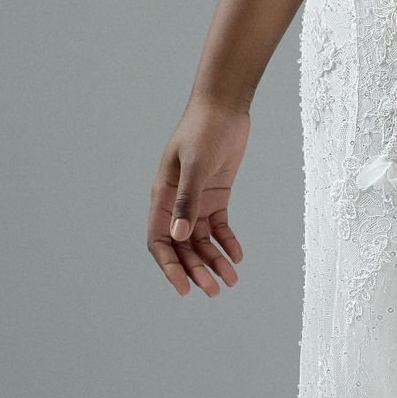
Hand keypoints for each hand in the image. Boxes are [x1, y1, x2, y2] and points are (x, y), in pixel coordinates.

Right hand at [148, 96, 249, 298]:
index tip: (184, 288)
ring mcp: (196, 199)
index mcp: (162, 197)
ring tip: (231, 280)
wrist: (224, 106)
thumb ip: (187, 200)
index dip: (169, 267)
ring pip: (201, 240)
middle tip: (214, 291)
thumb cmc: (203, 130)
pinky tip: (238, 256)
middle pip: (182, 247)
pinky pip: (219, 226)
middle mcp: (176, 203)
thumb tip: (178, 235)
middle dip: (196, 270)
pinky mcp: (216, 194)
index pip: (158, 241)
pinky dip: (227, 243)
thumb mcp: (195, 165)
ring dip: (213, 261)